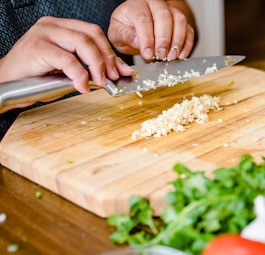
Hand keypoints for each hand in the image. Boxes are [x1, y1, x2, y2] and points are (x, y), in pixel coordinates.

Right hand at [0, 16, 133, 93]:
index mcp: (61, 26)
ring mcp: (43, 34)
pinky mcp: (37, 47)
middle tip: (113, 78)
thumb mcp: (68, 69)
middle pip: (92, 35)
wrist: (5, 83)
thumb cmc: (36, 77)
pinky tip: (82, 87)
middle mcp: (52, 26)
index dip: (111, 52)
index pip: (94, 33)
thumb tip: (116, 72)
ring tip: (100, 82)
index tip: (122, 70)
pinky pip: (68, 60)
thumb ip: (89, 66)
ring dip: (97, 66)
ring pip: (83, 44)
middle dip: (108, 58)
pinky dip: (80, 75)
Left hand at [108, 0, 196, 60]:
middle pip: (164, 16)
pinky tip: (180, 56)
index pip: (143, 18)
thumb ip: (126, 36)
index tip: (147, 54)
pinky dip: (187, 44)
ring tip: (171, 57)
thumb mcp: (118, 33)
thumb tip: (139, 42)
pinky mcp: (180, 21)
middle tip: (160, 56)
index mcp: (136, 4)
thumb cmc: (126, 29)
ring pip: (179, 21)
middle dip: (164, 39)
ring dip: (177, 41)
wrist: (136, 28)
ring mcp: (170, 10)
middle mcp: (155, 4)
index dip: (146, 38)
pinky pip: (188, 30)